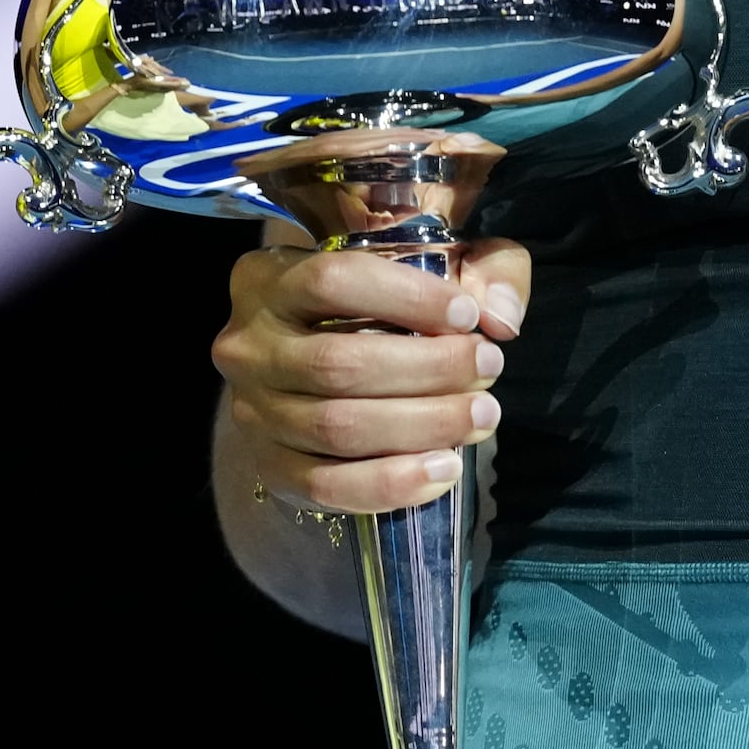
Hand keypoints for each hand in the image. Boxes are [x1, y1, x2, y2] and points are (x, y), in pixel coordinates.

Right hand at [211, 225, 532, 520]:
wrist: (323, 364)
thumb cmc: (382, 304)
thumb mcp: (433, 263)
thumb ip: (484, 268)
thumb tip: (501, 317)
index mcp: (266, 279)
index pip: (331, 282)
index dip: (406, 298)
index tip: (466, 315)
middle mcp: (246, 346)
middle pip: (338, 364)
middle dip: (427, 369)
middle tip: (487, 367)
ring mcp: (252, 412)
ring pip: (337, 428)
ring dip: (421, 426)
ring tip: (482, 415)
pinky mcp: (271, 467)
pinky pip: (328, 485)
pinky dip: (391, 484)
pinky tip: (444, 470)